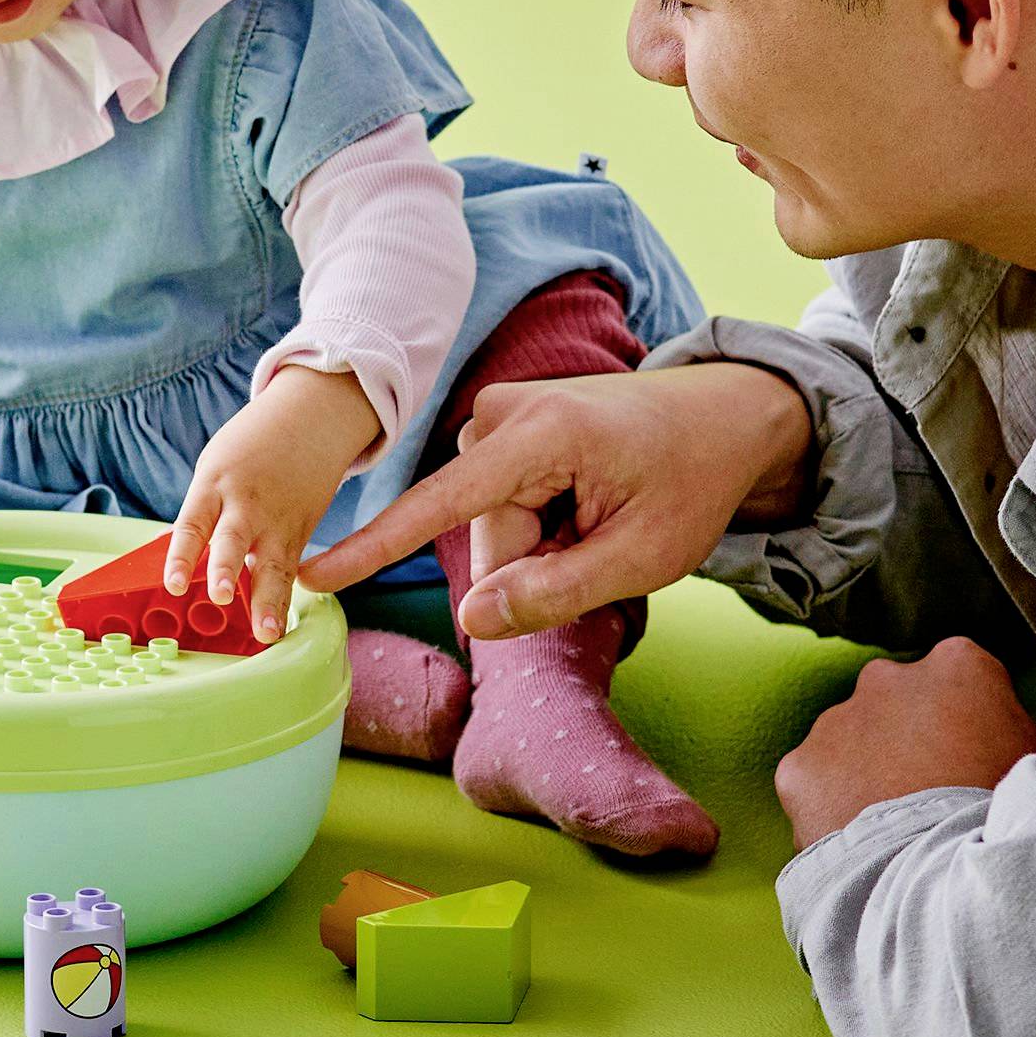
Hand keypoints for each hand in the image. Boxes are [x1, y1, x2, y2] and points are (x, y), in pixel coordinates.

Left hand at [163, 368, 382, 643]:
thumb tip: (169, 553)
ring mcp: (278, 519)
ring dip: (268, 600)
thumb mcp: (214, 469)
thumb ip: (200, 513)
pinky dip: (286, 595)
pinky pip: (291, 567)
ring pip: (272, 562)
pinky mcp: (302, 531)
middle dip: (226, 570)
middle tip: (221, 597)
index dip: (182, 555)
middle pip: (233, 540)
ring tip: (266, 631)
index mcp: (214, 484)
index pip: (193, 523)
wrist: (307, 417)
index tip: (173, 584)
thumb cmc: (248, 450)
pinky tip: (280, 624)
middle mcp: (246, 504)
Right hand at [296, 363, 813, 639]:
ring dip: (544, 543)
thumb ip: (555, 593)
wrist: (723, 414)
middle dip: (539, 561)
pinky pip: (499, 504)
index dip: (373, 550)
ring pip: (492, 526)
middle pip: (486, 536)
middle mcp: (497, 415)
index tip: (312, 576)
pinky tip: (587, 499)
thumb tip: (471, 622)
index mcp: (537, 438)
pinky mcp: (498, 426)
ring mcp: (495, 416)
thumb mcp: (643, 555)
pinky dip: (541, 522)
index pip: (438, 507)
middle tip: (610, 535)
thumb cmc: (691, 480)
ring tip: (604, 511)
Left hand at [776, 639, 1035, 850]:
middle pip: (893, 705)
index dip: (963, 723)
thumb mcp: (1027, 757)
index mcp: (957, 667)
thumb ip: (994, 727)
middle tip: (927, 793)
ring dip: (865, 774)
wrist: (944, 873)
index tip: (970, 756)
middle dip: (905, 740)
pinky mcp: (799, 766)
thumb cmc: (1003, 816)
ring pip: (848, 743)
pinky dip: (830, 807)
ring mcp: (836, 720)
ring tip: (896, 825)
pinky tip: (861, 838)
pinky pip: (814, 783)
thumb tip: (982, 735)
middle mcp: (886, 679)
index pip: (956, 678)